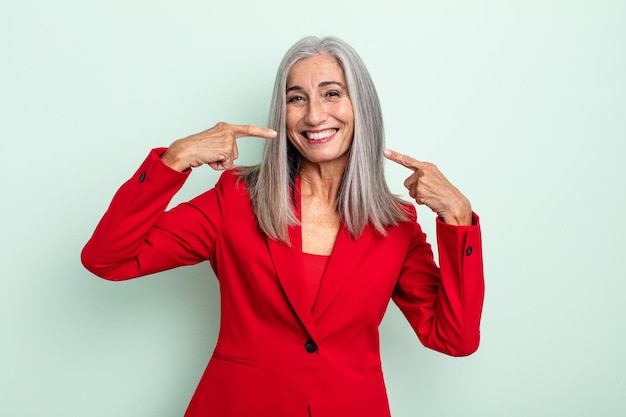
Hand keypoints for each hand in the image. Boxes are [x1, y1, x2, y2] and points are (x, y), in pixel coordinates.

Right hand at [161, 122, 276, 170]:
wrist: (183, 150)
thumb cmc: (196, 149)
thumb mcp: (213, 143)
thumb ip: (225, 146)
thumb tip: (232, 160)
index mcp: (225, 127)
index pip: (247, 129)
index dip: (262, 132)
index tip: (275, 133)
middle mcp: (227, 130)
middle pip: (236, 152)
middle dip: (224, 158)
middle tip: (210, 153)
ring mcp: (227, 139)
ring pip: (232, 159)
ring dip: (220, 162)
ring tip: (208, 155)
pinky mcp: (225, 149)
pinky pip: (227, 164)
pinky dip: (218, 166)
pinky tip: (209, 159)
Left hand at [384, 149, 471, 225]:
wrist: (454, 203)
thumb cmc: (445, 192)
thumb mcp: (434, 178)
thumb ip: (422, 176)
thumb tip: (409, 182)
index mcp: (428, 166)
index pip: (408, 160)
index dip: (395, 156)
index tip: (385, 152)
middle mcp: (424, 171)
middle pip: (407, 182)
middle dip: (415, 189)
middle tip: (429, 191)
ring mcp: (422, 180)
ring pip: (410, 191)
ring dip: (419, 196)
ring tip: (431, 195)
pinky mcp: (420, 190)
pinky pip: (415, 198)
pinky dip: (422, 201)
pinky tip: (431, 199)